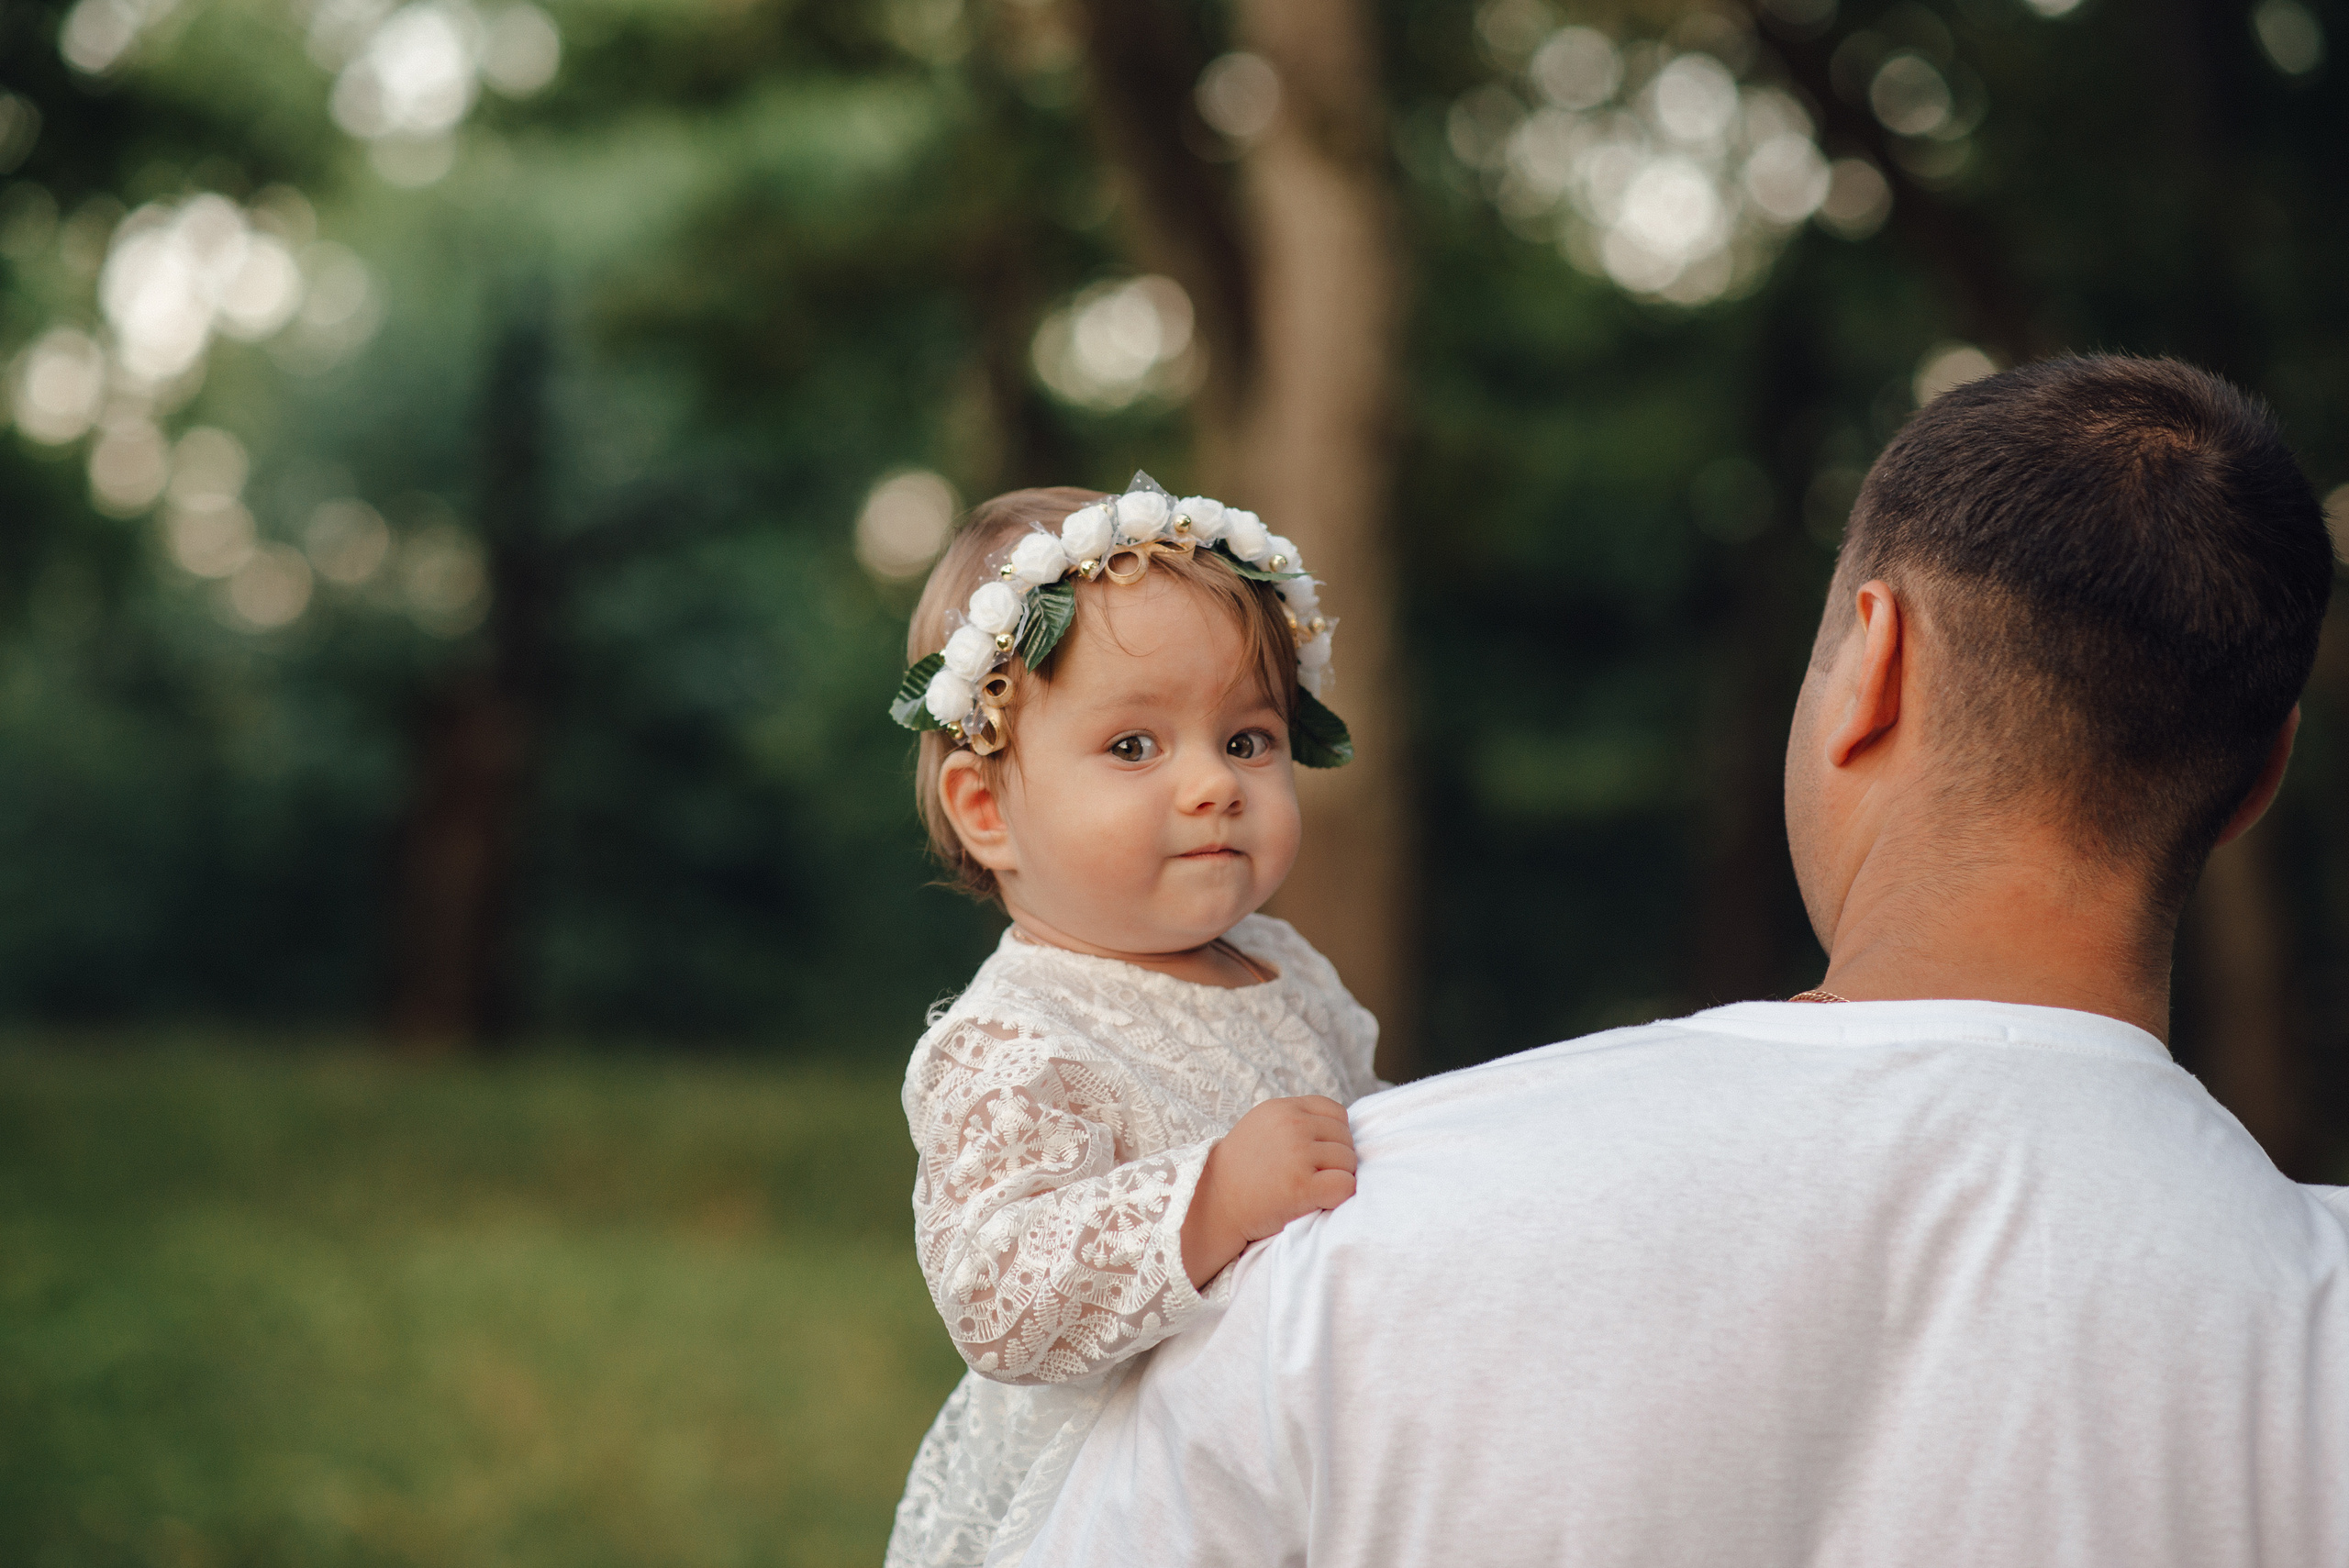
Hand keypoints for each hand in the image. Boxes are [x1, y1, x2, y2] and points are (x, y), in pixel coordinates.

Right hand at [1180, 1096, 1356, 1287]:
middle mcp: (1291, 1125)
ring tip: (1313, 1189)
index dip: (1334, 1137)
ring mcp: (1297, 1155)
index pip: (1336, 1113)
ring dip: (1339, 1178)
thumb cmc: (1242, 1171)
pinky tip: (1319, 1201)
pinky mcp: (1301, 1187)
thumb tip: (1342, 1129)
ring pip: (1349, 1161)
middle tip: (1314, 1178)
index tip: (1318, 1156)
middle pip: (1345, 1138)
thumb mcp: (1262, 1127)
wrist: (1214, 1205)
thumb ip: (1296, 1120)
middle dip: (1337, 1159)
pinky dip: (1339, 1196)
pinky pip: (1345, 1185)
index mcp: (1282, 1109)